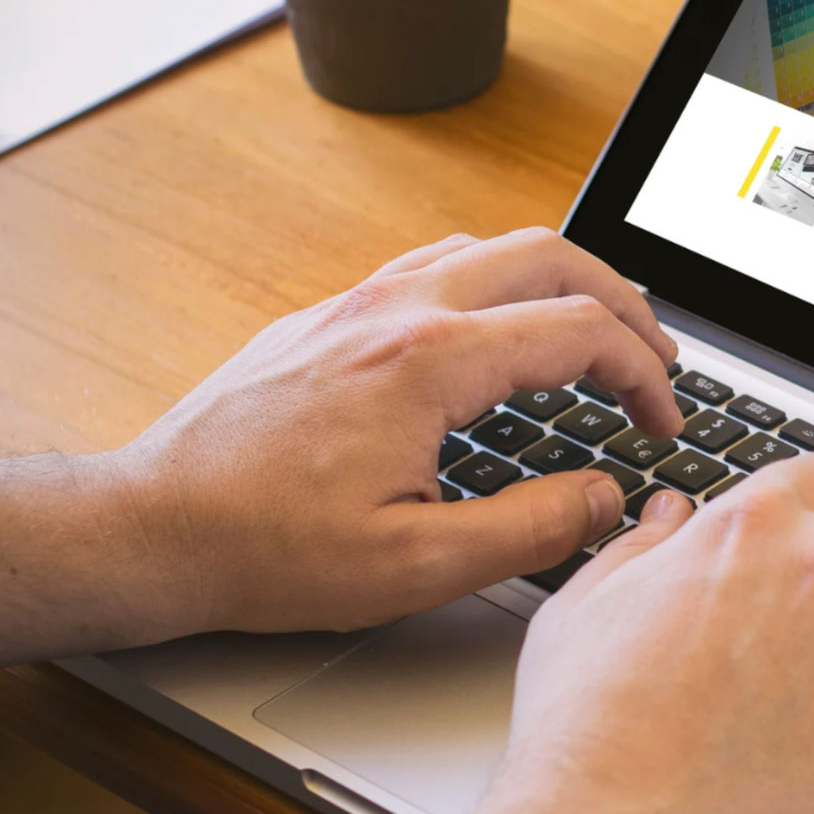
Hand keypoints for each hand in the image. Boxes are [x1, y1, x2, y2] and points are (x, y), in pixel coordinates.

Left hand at [112, 228, 682, 638]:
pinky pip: (441, 262)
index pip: (580, 332)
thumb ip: (529, 529)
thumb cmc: (265, 548)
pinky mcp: (333, 313)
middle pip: (551, 256)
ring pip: (495, 246)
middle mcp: (399, 308)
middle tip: (656, 360)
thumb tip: (605, 498)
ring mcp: (361, 300)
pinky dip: (502, 282)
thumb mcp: (414, 567)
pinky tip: (506, 329)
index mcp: (430, 362)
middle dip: (624, 303)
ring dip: (564, 282)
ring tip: (599, 335)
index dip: (645, 375)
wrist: (151, 525)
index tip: (662, 423)